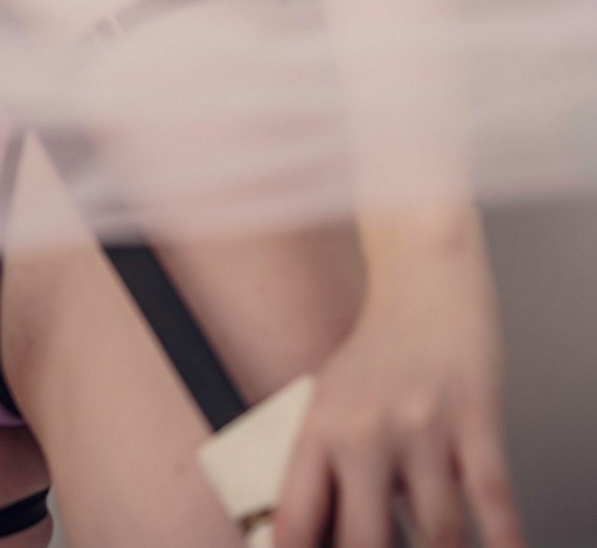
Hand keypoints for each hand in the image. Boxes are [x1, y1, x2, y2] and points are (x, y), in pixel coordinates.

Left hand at [274, 225, 526, 547]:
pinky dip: (502, 543)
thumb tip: (327, 534)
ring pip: (437, 534)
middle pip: (364, 543)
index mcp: (321, 428)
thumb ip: (328, 469)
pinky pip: (491, 500)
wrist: (426, 277)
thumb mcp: (332, 402)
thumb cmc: (381, 348)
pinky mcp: (475, 418)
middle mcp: (365, 430)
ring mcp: (422, 426)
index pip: (296, 520)